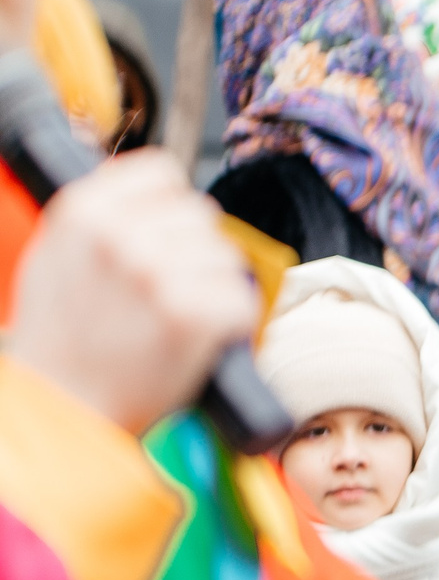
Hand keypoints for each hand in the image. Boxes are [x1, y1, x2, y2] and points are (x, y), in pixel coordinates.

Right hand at [10, 151, 260, 432]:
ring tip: (174, 317)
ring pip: (225, 256)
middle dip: (193, 250)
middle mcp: (121, 235)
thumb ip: (100, 216)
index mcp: (83, 211)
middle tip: (167, 291)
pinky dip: (231, 323)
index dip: (171, 204)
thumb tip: (147, 188)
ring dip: (213, 286)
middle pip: (201, 215)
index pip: (162, 171)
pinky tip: (198, 338)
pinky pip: (241, 300)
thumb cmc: (62, 338)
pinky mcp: (194, 314)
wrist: (66, 408)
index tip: (166, 231)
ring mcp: (159, 273)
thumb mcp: (56, 256)